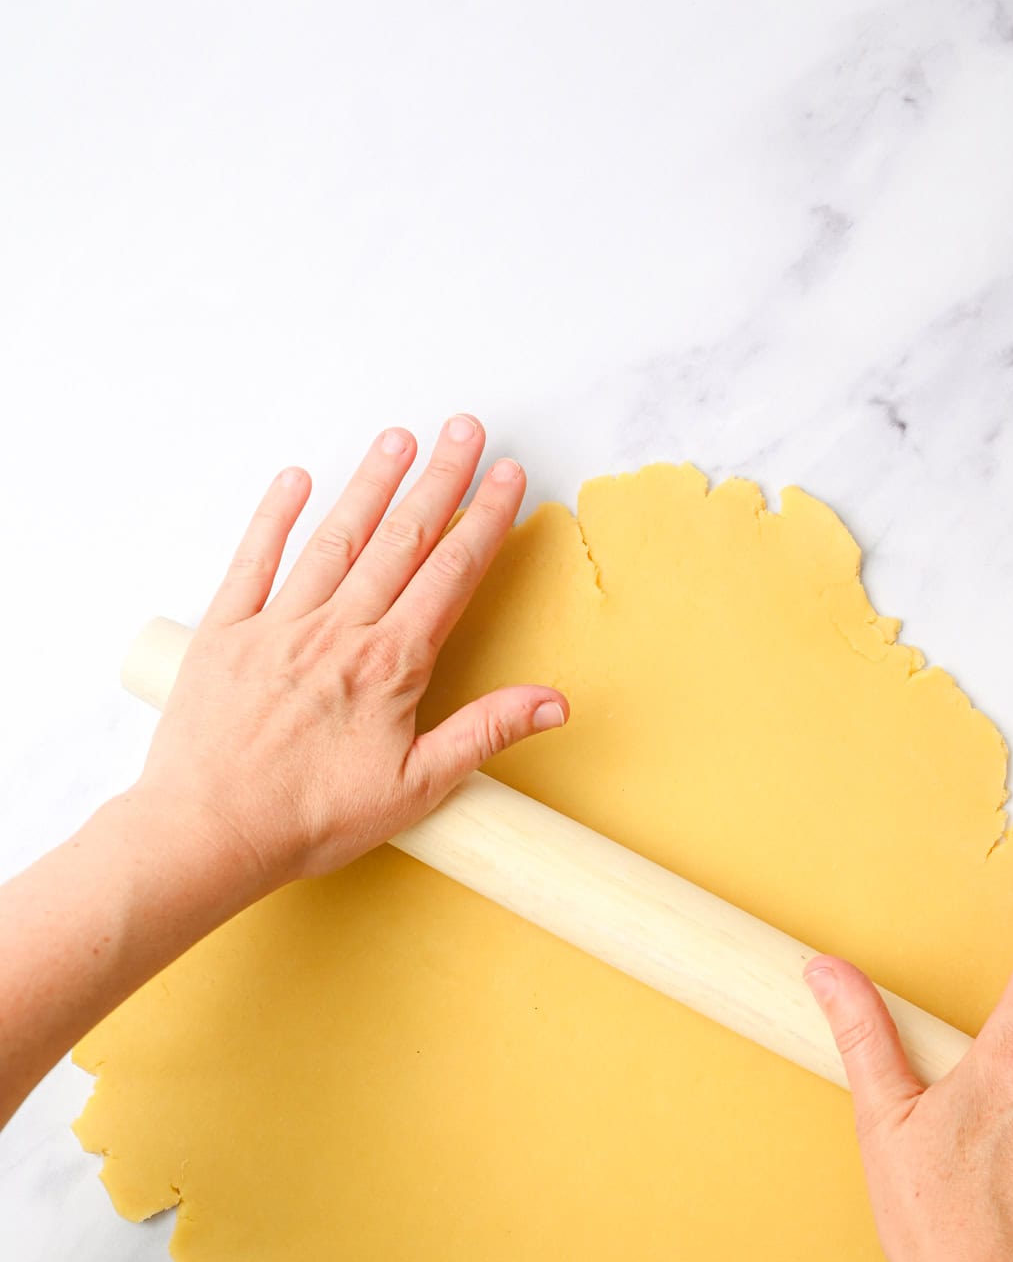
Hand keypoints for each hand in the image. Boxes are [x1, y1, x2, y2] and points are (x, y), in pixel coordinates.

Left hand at [134, 417, 567, 897]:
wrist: (210, 833)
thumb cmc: (310, 820)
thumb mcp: (416, 788)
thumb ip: (485, 733)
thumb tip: (553, 702)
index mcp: (389, 666)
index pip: (450, 575)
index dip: (484, 520)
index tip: (508, 477)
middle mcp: (338, 631)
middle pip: (400, 540)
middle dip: (439, 480)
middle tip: (465, 429)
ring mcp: (278, 625)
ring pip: (335, 538)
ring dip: (370, 484)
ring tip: (399, 438)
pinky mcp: (225, 634)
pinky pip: (252, 560)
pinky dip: (273, 516)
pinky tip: (295, 478)